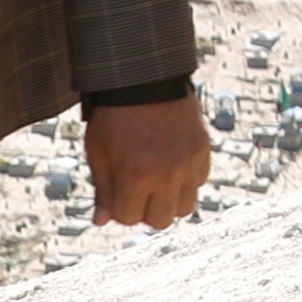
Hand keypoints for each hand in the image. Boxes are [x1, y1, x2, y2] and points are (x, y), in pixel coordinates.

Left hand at [82, 90, 210, 229]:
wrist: (145, 80)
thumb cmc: (115, 116)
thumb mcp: (99, 153)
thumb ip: (103, 190)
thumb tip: (101, 222)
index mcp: (135, 176)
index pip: (128, 219)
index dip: (119, 209)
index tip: (117, 194)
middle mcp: (166, 174)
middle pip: (159, 221)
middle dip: (145, 211)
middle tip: (137, 191)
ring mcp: (188, 163)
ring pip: (185, 208)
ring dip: (169, 201)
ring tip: (157, 183)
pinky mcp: (203, 151)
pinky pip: (198, 182)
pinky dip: (185, 180)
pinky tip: (171, 164)